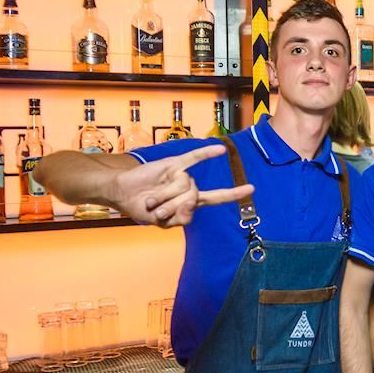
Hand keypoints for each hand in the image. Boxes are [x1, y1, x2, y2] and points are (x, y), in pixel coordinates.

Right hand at [109, 144, 253, 227]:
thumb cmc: (143, 209)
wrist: (122, 195)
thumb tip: (191, 205)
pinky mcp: (173, 164)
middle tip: (155, 209)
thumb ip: (181, 219)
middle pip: (192, 198)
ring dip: (164, 196)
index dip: (233, 193)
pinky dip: (206, 153)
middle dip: (171, 206)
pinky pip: (192, 158)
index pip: (216, 197)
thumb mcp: (163, 222)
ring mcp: (182, 175)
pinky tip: (221, 149)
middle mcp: (190, 187)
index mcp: (191, 202)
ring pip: (183, 186)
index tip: (251, 187)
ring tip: (150, 199)